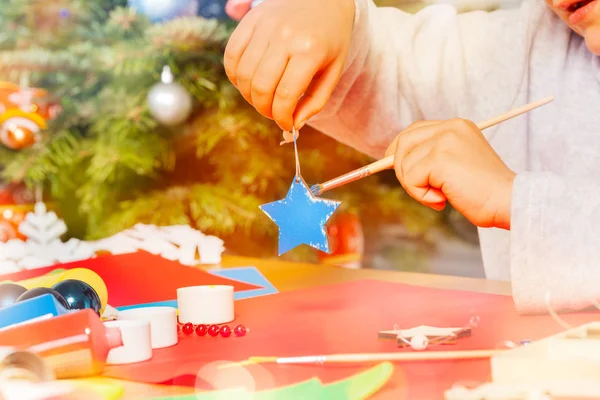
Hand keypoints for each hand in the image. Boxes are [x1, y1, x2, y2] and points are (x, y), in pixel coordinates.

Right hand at [223, 0, 354, 130]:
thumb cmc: (331, 39)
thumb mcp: (333, 71)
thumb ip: (315, 102)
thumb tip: (293, 126)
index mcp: (310, 51)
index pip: (286, 96)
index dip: (282, 118)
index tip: (286, 124)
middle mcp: (285, 37)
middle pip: (261, 88)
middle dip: (264, 110)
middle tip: (273, 112)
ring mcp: (265, 26)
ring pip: (243, 75)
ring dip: (249, 95)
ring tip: (262, 97)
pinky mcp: (251, 20)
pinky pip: (231, 55)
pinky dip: (235, 76)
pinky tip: (248, 81)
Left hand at [384, 119, 516, 229]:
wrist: (509, 201)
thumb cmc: (484, 192)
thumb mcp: (456, 165)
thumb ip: (433, 157)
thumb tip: (395, 161)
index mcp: (457, 126)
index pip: (415, 130)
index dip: (400, 149)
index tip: (394, 166)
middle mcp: (450, 127)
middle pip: (403, 142)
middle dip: (401, 168)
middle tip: (420, 190)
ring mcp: (445, 141)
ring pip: (404, 164)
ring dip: (415, 188)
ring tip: (440, 197)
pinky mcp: (439, 158)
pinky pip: (410, 178)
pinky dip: (420, 195)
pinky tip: (442, 200)